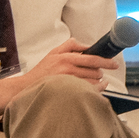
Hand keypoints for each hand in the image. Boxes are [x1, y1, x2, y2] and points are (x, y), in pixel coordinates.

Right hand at [0, 40, 114, 116]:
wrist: (25, 87)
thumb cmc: (42, 71)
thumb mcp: (54, 52)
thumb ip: (71, 45)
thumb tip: (87, 45)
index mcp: (66, 57)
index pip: (92, 58)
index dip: (106, 61)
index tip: (113, 64)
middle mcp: (68, 69)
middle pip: (95, 71)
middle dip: (99, 72)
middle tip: (97, 73)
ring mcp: (67, 81)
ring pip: (92, 82)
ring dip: (97, 82)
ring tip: (92, 81)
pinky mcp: (67, 92)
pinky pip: (87, 91)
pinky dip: (93, 90)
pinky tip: (93, 89)